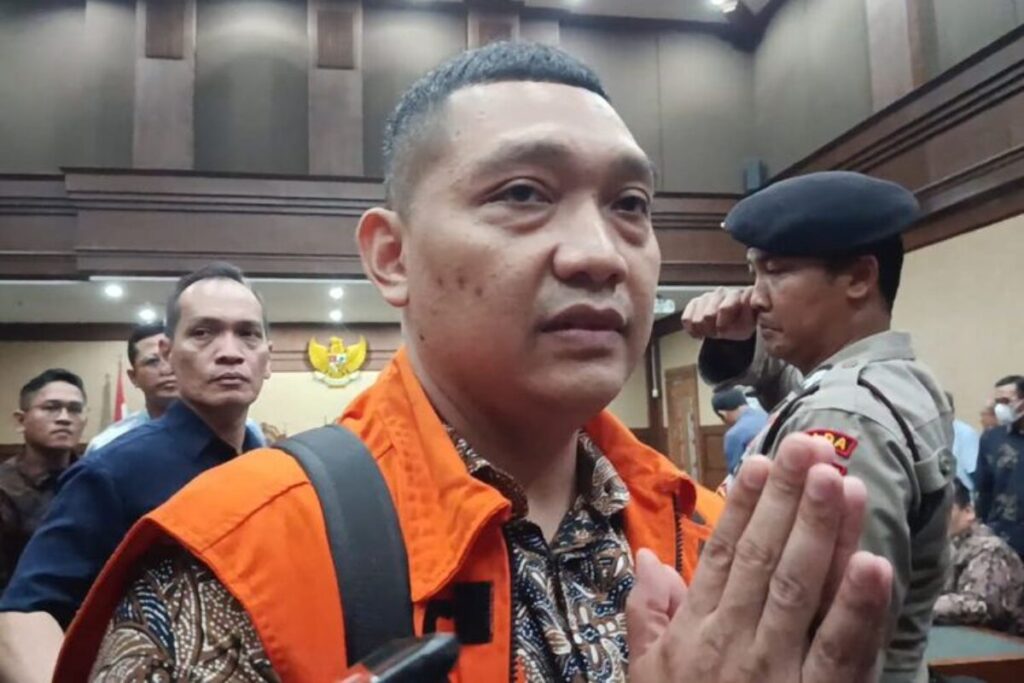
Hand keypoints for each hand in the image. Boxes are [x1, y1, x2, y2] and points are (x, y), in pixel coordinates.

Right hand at [628, 434, 891, 682]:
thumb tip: (648, 559)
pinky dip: (857, 608)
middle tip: (810, 448)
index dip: (743, 507)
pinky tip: (871, 564)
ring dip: (822, 532)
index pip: (722, 556)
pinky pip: (839, 651)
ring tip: (840, 481)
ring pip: (799, 589)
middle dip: (788, 500)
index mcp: (696, 633)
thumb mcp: (651, 677)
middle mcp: (733, 643)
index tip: (761, 461)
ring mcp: (776, 671)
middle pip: (763, 559)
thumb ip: (647, 617)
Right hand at [681, 287, 756, 340]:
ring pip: (697, 319)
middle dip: (712, 328)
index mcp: (738, 293)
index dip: (723, 325)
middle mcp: (723, 292)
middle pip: (708, 315)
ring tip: (712, 331)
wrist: (730, 329)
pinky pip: (687, 319)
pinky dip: (692, 330)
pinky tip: (701, 331)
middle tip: (718, 333)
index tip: (725, 332)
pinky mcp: (694, 302)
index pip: (724, 308)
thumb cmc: (741, 325)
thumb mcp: (749, 324)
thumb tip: (753, 302)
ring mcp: (708, 296)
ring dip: (704, 330)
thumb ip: (751, 312)